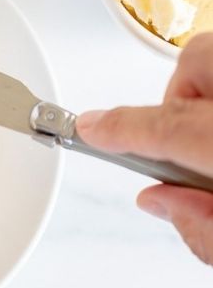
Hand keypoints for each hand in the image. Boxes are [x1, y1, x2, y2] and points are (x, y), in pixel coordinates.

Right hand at [76, 32, 212, 265]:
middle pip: (195, 62)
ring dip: (204, 96)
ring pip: (212, 59)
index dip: (119, 128)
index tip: (86, 127)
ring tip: (209, 144)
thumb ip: (201, 228)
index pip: (166, 126)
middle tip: (181, 148)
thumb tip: (160, 200)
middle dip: (175, 98)